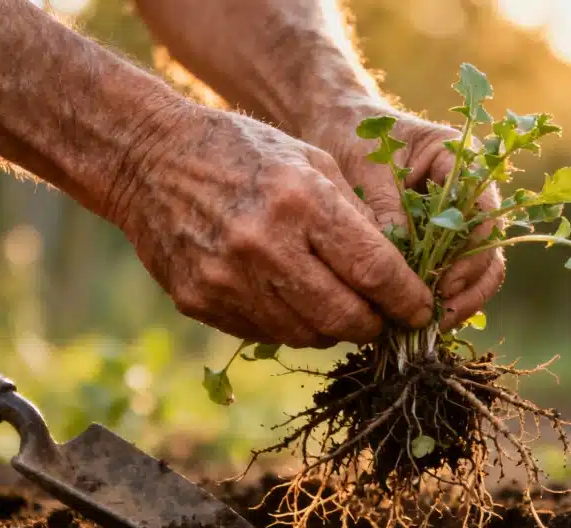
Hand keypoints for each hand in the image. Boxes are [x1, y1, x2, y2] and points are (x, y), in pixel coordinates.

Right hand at [108, 103, 433, 347]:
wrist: (147, 157)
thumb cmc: (242, 151)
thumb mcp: (311, 160)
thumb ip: (356, 217)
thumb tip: (399, 274)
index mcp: (301, 201)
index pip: (374, 270)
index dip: (406, 299)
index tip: (422, 310)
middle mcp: (264, 245)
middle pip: (344, 316)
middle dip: (374, 325)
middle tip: (384, 319)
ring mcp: (227, 279)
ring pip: (306, 334)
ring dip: (332, 328)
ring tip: (339, 308)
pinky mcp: (200, 301)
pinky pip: (264, 333)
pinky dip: (288, 325)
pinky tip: (290, 300)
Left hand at [304, 103, 506, 329]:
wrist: (336, 127)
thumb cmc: (352, 136)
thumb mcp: (366, 167)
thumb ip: (386, 209)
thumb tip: (399, 261)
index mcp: (460, 160)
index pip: (483, 214)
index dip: (470, 256)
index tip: (442, 285)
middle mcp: (468, 192)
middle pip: (489, 250)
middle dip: (467, 289)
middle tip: (436, 317)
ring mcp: (456, 219)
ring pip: (477, 270)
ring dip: (458, 301)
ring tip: (428, 326)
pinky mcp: (437, 242)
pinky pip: (450, 276)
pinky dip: (438, 299)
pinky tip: (417, 319)